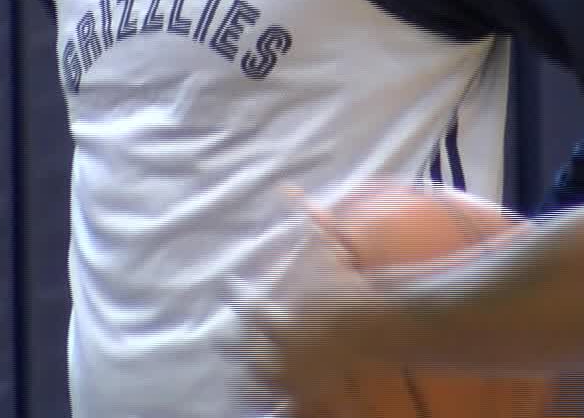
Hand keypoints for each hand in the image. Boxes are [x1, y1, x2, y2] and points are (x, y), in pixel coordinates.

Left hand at [234, 193, 389, 414]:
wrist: (362, 325)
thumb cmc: (340, 282)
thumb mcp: (321, 247)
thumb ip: (302, 219)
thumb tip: (286, 187)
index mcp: (269, 312)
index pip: (244, 300)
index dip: (237, 292)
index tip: (229, 285)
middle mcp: (271, 345)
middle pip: (242, 346)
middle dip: (231, 341)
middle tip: (221, 340)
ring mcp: (288, 373)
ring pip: (259, 379)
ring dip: (250, 377)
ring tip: (239, 382)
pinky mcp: (305, 393)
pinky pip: (286, 407)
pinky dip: (279, 409)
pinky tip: (273, 412)